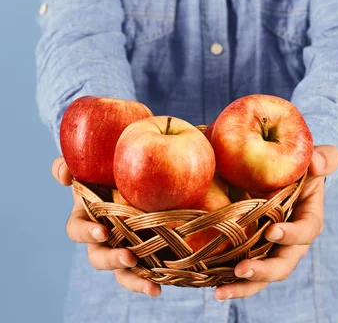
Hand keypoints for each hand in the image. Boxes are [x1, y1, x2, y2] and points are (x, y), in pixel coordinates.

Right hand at [52, 156, 160, 296]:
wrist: (135, 166)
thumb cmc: (106, 163)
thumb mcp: (88, 160)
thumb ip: (67, 164)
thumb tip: (66, 175)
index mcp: (87, 214)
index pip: (76, 229)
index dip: (86, 232)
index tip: (102, 231)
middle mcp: (103, 234)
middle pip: (97, 256)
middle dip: (111, 259)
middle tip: (128, 257)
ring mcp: (122, 244)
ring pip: (119, 271)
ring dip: (131, 279)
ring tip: (150, 284)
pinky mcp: (143, 250)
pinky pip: (142, 271)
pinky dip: (147, 283)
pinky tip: (158, 289)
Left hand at [213, 145, 337, 300]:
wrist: (280, 171)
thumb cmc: (301, 164)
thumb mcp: (316, 157)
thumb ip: (324, 158)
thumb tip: (315, 164)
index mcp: (308, 219)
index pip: (306, 231)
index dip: (291, 235)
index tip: (272, 231)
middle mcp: (290, 240)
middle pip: (283, 264)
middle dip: (264, 271)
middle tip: (242, 270)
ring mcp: (270, 248)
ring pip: (261, 275)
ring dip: (243, 285)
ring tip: (220, 292)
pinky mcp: (250, 248)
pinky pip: (241, 268)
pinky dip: (227, 279)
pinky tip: (211, 287)